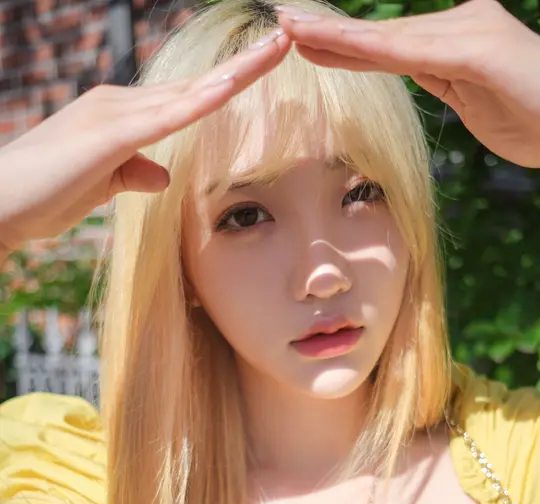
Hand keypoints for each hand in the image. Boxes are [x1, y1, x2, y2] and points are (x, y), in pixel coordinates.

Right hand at [0, 28, 289, 252]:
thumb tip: (164, 175)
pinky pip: (164, 118)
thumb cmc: (45, 196)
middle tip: (287, 40)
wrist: (0, 203)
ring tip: (276, 49)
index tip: (263, 65)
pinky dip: (198, 102)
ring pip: (186, 92)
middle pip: (195, 83)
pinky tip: (228, 87)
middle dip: (244, 65)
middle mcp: (120, 104)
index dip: (227, 81)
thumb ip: (134, 173)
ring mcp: (114, 115)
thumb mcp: (101, 185)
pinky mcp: (108, 136)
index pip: (187, 96)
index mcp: (122, 116)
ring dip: (233, 73)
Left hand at [277, 0, 539, 178]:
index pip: (391, 45)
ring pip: (390, 38)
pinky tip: (332, 43)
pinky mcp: (478, 48)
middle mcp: (461, 24)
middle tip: (283, 23)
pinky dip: (369, 49)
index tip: (305, 41)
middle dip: (331, 33)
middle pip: (383, 34)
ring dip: (337, 35)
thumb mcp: (479, 104)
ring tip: (291, 28)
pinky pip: (412, 52)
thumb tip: (421, 75)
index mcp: (460, 39)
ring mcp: (470, 31)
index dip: (346, 44)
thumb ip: (448, 83)